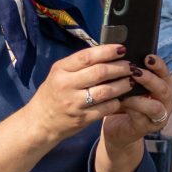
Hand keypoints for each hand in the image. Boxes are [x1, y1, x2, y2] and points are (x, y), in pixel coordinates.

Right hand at [15, 41, 136, 144]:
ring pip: (106, 91)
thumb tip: (107, 52)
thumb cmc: (53, 93)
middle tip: (130, 66)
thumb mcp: (59, 73)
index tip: (122, 49)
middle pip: (100, 72)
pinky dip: (117, 102)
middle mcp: (66, 85)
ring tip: (130, 81)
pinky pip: (105, 108)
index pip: (87, 56)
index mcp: (60, 70)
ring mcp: (74, 104)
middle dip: (120, 68)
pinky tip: (121, 98)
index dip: (107, 51)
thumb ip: (78, 64)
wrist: (40, 122)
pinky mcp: (82, 119)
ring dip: (123, 85)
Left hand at [100, 53, 171, 154]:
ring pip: (156, 106)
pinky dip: (131, 108)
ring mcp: (158, 117)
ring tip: (127, 89)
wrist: (117, 128)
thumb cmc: (124, 102)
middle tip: (135, 71)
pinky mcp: (146, 128)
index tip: (147, 56)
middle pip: (164, 89)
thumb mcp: (128, 86)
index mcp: (162, 87)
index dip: (158, 65)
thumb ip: (130, 74)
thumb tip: (122, 55)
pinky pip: (141, 117)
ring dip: (141, 96)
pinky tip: (121, 101)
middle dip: (150, 79)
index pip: (165, 73)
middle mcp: (165, 102)